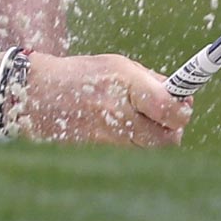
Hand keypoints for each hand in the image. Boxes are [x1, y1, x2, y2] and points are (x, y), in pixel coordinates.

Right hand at [9, 52, 191, 146]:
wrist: (36, 95)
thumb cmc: (82, 76)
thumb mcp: (117, 66)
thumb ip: (150, 81)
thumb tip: (179, 96)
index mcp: (125, 83)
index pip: (169, 109)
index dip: (182, 111)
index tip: (184, 105)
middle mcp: (118, 111)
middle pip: (166, 139)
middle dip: (173, 130)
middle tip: (169, 120)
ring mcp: (108, 136)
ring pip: (150, 150)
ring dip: (154, 139)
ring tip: (143, 123)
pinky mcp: (100, 151)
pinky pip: (131, 154)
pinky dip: (134, 145)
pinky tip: (124, 130)